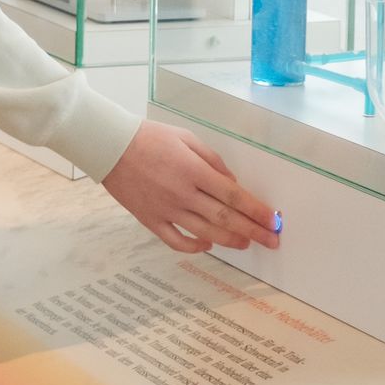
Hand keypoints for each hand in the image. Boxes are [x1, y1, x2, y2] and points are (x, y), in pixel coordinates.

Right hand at [100, 120, 280, 253]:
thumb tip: (232, 181)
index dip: (256, 210)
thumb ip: (212, 160)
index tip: (273, 220)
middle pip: (225, 219)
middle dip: (253, 231)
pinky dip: (195, 247)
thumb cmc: (149, 137)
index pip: (233, 196)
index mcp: (193, 171)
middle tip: (272, 241)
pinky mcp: (150, 220)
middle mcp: (182, 193)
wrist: (111, 147)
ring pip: (205, 233)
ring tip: (247, 244)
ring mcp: (166, 210)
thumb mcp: (186, 138)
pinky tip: (208, 245)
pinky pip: (176, 241)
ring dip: (230, 241)